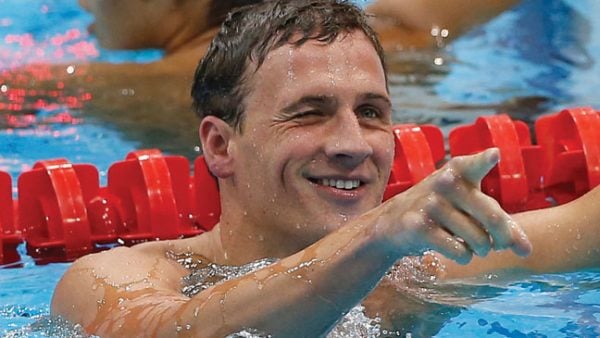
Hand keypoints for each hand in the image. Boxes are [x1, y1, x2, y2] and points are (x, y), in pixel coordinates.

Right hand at [382, 148, 531, 263]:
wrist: (396, 222)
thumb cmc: (445, 212)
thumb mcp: (471, 208)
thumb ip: (503, 225)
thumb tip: (527, 251)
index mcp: (459, 171)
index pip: (473, 165)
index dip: (484, 160)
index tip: (493, 155)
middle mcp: (444, 184)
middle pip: (492, 216)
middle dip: (503, 238)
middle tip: (499, 245)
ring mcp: (430, 205)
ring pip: (478, 240)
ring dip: (481, 249)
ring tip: (473, 246)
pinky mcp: (419, 226)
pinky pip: (459, 251)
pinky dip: (464, 256)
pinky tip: (456, 250)